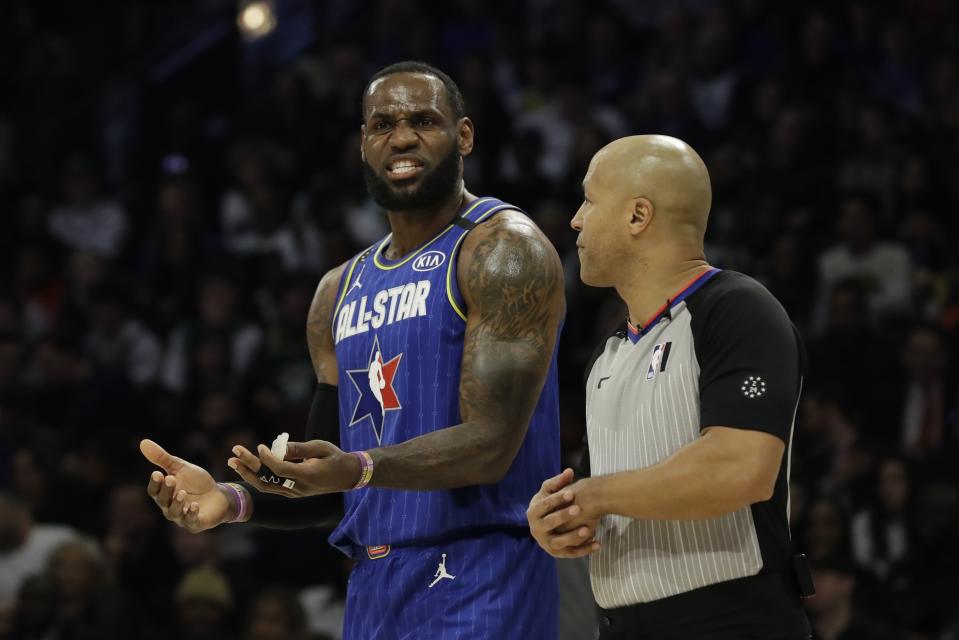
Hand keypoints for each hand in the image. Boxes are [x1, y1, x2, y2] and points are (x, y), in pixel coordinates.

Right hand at [140, 439, 230, 532]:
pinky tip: (194, 505)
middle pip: (163, 501)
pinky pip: (191, 521)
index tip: (157, 473)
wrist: (219, 495)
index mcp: (165, 494)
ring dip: (177, 503)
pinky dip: (191, 514)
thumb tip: (143, 442)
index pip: (154, 491)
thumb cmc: (197, 483)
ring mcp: (182, 517)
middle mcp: (170, 508)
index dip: (155, 483)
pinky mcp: (196, 523)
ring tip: (181, 493)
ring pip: (174, 513)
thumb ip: (162, 458)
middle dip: (166, 491)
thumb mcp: (181, 468)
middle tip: (171, 479)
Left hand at [228, 439, 361, 496]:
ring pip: (266, 486)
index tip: (260, 446)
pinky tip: (247, 467)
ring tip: (233, 461)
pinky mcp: (292, 492)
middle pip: (267, 480)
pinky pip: (271, 486)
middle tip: (234, 453)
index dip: (268, 459)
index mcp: (308, 475)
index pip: (281, 470)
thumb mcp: (321, 447)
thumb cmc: (335, 457)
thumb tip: (279, 446)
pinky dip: (257, 477)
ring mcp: (294, 493)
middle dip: (248, 467)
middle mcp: (298, 488)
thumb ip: (299, 448)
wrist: (346, 476)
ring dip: (248, 473)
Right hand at [527, 468, 600, 558]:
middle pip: (549, 523)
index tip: (572, 493)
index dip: (557, 499)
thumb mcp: (549, 491)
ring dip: (573, 537)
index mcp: (533, 512)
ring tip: (587, 529)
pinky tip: (597, 544)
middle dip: (563, 516)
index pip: (544, 505)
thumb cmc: (547, 504)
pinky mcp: (556, 553)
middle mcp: (536, 529)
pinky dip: (584, 550)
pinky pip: (570, 553)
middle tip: (578, 509)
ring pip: (558, 542)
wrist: (541, 524)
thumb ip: (558, 482)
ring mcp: (546, 543)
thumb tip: (570, 471)